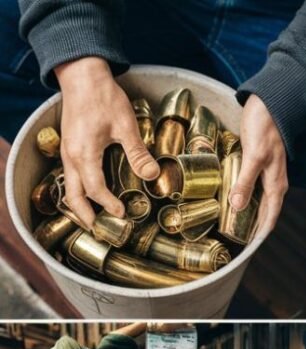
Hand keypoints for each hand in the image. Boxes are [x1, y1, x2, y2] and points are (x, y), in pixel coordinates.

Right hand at [53, 57, 158, 228]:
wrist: (82, 75)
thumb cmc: (103, 97)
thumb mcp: (126, 126)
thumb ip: (138, 153)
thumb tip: (152, 176)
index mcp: (83, 154)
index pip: (94, 189)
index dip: (108, 205)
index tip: (123, 214)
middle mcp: (71, 156)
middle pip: (72, 195)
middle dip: (85, 216)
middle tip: (100, 231)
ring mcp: (68, 151)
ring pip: (69, 186)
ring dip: (81, 205)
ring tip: (97, 219)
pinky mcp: (71, 146)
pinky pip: (71, 175)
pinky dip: (80, 190)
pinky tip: (94, 194)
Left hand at [231, 94, 287, 241]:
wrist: (269, 106)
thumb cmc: (264, 128)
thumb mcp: (254, 156)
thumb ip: (245, 181)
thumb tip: (237, 207)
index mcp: (276, 185)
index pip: (270, 219)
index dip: (259, 236)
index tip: (247, 250)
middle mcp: (273, 184)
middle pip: (264, 214)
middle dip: (252, 230)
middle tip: (234, 243)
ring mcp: (266, 175)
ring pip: (257, 203)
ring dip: (246, 216)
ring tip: (230, 227)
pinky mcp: (257, 167)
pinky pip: (251, 190)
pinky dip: (243, 199)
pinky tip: (230, 200)